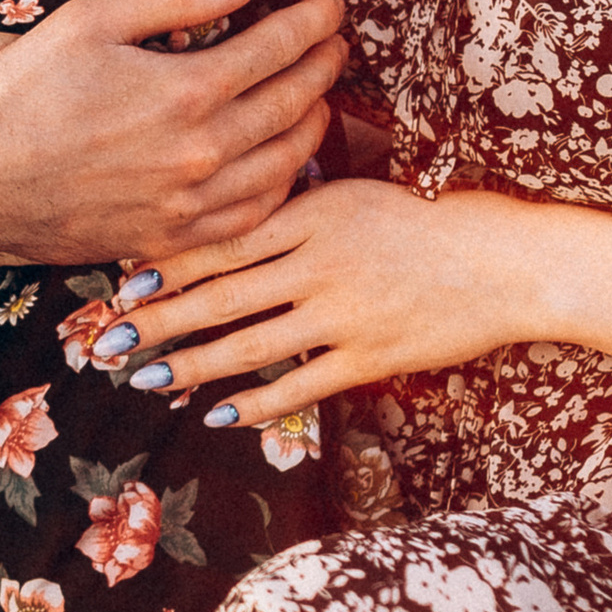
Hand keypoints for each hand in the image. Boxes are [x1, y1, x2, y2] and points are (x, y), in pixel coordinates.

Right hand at [0, 0, 347, 269]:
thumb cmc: (21, 92)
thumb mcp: (91, 20)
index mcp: (186, 91)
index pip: (277, 49)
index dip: (312, 24)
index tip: (332, 7)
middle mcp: (200, 154)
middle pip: (291, 106)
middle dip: (322, 70)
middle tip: (335, 47)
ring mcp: (187, 204)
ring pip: (282, 167)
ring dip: (311, 129)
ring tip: (318, 102)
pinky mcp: (167, 239)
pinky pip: (248, 218)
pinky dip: (278, 189)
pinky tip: (281, 168)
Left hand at [91, 180, 555, 423]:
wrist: (506, 260)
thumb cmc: (428, 220)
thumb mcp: (356, 195)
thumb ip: (295, 210)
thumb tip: (228, 215)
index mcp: (314, 213)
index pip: (224, 239)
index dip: (168, 264)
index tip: (121, 280)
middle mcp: (321, 262)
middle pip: (221, 295)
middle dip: (158, 320)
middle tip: (105, 340)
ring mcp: (345, 313)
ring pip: (250, 344)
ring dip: (191, 364)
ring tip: (144, 377)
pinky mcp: (371, 357)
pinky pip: (299, 385)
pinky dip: (254, 404)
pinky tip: (216, 415)